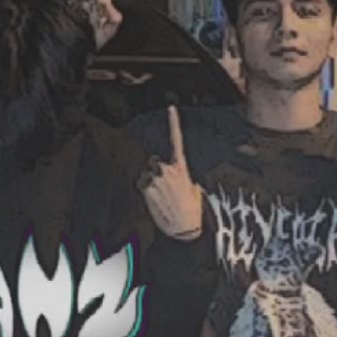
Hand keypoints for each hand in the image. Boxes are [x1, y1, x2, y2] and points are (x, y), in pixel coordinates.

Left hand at [138, 106, 203, 240]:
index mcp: (181, 168)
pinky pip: (141, 184)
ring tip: (161, 198)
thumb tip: (179, 178)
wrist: (184, 229)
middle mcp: (166, 169)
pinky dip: (145, 191)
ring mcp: (154, 178)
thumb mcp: (195, 189)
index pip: (177, 140)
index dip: (174, 122)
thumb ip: (184, 177)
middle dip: (156, 170)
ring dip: (150, 182)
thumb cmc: (192, 211)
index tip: (171, 107)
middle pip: (154, 160)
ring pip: (146, 173)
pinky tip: (155, 202)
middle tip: (165, 187)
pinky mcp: (144, 189)